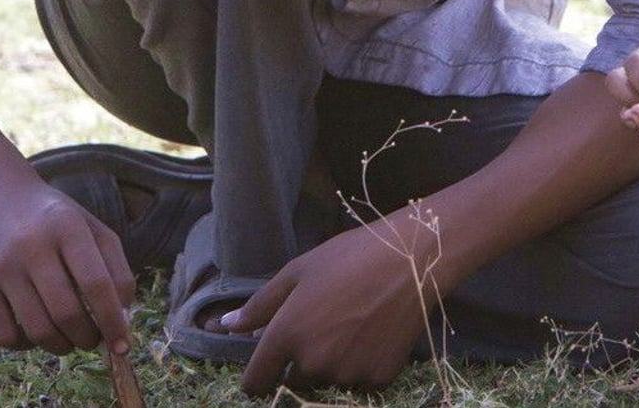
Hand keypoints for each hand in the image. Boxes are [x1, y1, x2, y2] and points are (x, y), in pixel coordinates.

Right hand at [0, 176, 135, 355]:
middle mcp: (32, 246)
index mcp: (68, 227)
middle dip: (88, 338)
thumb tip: (122, 320)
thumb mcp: (91, 228)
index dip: (114, 321)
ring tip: (69, 339)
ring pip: (38, 330)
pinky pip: (5, 336)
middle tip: (94, 340)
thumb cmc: (52, 219)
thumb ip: (115, 268)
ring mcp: (0, 267)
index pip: (97, 284)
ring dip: (62, 346)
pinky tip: (36, 333)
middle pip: (67, 313)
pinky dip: (27, 346)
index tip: (123, 345)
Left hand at [222, 214, 436, 395]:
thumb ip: (260, 306)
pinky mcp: (378, 377)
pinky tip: (374, 334)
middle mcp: (313, 361)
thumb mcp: (298, 272)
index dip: (258, 378)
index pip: (256, 382)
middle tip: (325, 325)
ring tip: (353, 324)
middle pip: (295, 381)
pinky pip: (361, 382)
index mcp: (286, 334)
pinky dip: (364, 365)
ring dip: (334, 363)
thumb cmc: (350, 257)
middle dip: (301, 362)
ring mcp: (347, 372)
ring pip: (329, 380)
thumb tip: (226, 325)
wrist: (412, 259)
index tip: (268, 368)